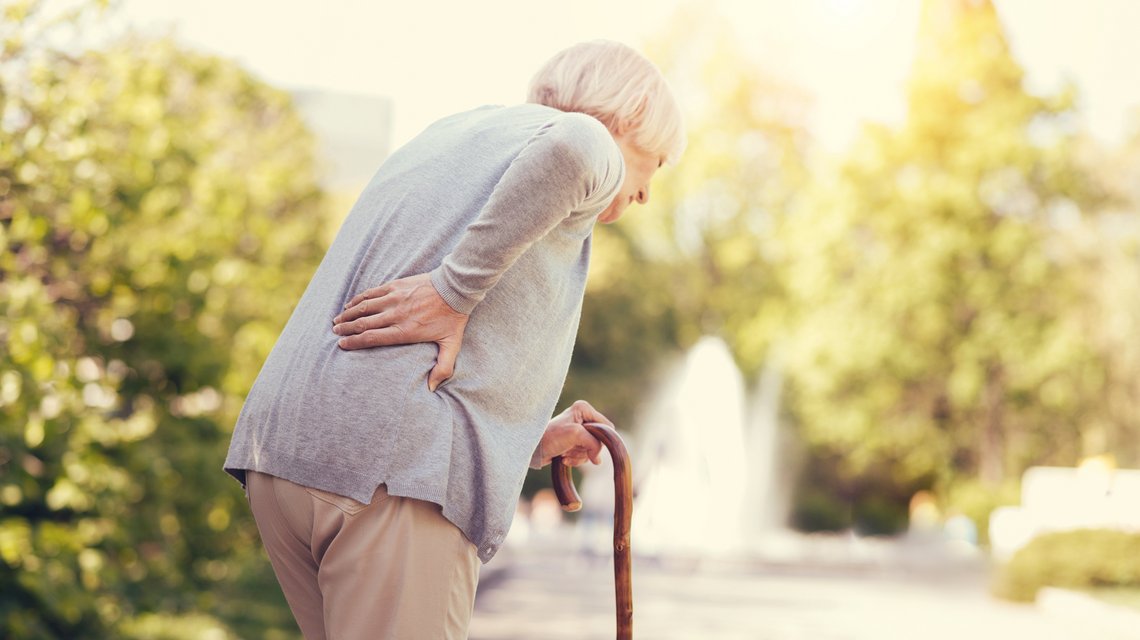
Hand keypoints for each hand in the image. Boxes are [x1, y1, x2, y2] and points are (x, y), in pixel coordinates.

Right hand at [332, 273, 468, 391]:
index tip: (343, 345)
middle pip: (364, 323)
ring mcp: (394, 299)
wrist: (455, 288)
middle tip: (336, 333)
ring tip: (337, 321)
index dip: (355, 342)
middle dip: (347, 329)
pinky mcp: (396, 286)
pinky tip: (351, 304)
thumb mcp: (451, 345)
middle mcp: (396, 315)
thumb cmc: (453, 317)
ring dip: (348, 314)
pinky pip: (372, 293)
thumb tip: (432, 388)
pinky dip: (358, 299)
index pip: (372, 338)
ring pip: (364, 307)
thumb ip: (442, 368)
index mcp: (405, 331)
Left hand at [534, 400, 612, 467]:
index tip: (587, 445)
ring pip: (592, 450)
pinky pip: (584, 455)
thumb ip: (593, 444)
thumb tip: (598, 461)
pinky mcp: (573, 443)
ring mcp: (578, 431)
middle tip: (570, 447)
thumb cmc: (551, 437)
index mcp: (584, 409)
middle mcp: (582, 417)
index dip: (601, 439)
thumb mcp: (576, 435)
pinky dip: (576, 459)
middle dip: (586, 448)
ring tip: (565, 452)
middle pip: (599, 440)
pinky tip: (563, 458)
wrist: (533, 449)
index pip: (606, 426)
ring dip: (579, 455)